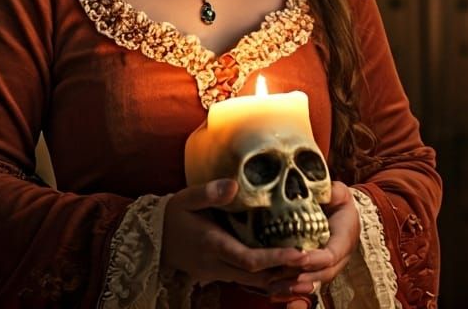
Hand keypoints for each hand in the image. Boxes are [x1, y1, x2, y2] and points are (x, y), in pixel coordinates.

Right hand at [160, 179, 310, 291]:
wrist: (153, 240)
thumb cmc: (173, 215)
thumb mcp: (187, 198)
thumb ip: (209, 192)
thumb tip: (233, 185)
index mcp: (212, 245)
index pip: (248, 259)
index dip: (275, 259)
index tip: (299, 253)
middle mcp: (217, 265)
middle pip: (257, 277)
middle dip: (286, 272)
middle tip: (314, 264)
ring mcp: (218, 273)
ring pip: (254, 283)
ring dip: (280, 279)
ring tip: (308, 272)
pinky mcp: (220, 275)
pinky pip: (248, 281)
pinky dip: (268, 278)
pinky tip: (287, 272)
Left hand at [267, 181, 360, 296]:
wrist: (343, 212)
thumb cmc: (337, 200)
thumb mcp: (339, 192)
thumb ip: (333, 192)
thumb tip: (326, 191)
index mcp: (345, 238)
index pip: (332, 255)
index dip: (316, 259)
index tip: (299, 257)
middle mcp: (339, 257)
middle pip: (323, 274)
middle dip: (302, 277)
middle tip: (280, 275)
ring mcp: (329, 266)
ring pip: (314, 282)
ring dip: (295, 286)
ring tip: (274, 287)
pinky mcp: (318, 269)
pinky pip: (307, 283)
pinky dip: (292, 289)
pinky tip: (274, 292)